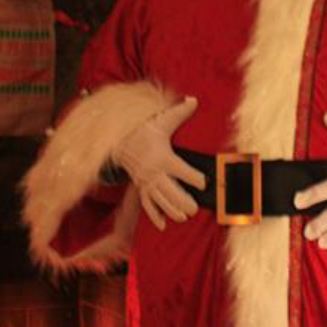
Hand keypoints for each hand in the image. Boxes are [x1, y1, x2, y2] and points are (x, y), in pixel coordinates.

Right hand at [112, 95, 204, 230]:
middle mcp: (154, 172)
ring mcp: (147, 182)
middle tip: (195, 209)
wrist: (121, 141)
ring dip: (171, 210)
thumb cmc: (145, 131)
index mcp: (162, 157)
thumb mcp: (162, 120)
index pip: (180, 169)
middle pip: (169, 189)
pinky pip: (147, 204)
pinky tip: (163, 226)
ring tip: (184, 217)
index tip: (205, 182)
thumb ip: (179, 112)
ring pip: (159, 199)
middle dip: (182, 200)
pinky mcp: (141, 188)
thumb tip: (194, 99)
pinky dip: (154, 216)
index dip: (193, 176)